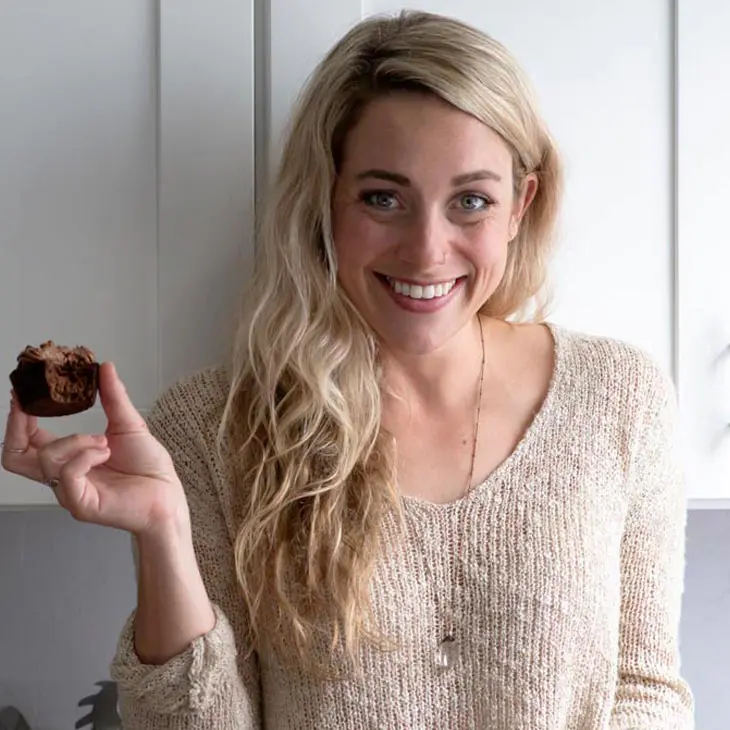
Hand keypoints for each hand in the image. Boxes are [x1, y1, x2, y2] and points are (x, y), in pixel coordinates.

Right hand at [1, 362, 188, 536]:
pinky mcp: (81, 504)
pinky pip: (67, 474)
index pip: (26, 440)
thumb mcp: (128, 424)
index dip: (18, 417)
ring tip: (103, 441)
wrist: (168, 496)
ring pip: (46, 458)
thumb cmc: (148, 468)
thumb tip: (105, 367)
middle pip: (14, 456)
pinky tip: (105, 452)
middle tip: (30, 406)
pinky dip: (85, 456)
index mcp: (68, 458)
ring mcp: (69, 492)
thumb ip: (113, 397)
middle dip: (17, 426)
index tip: (23, 393)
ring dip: (75, 440)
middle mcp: (62, 477)